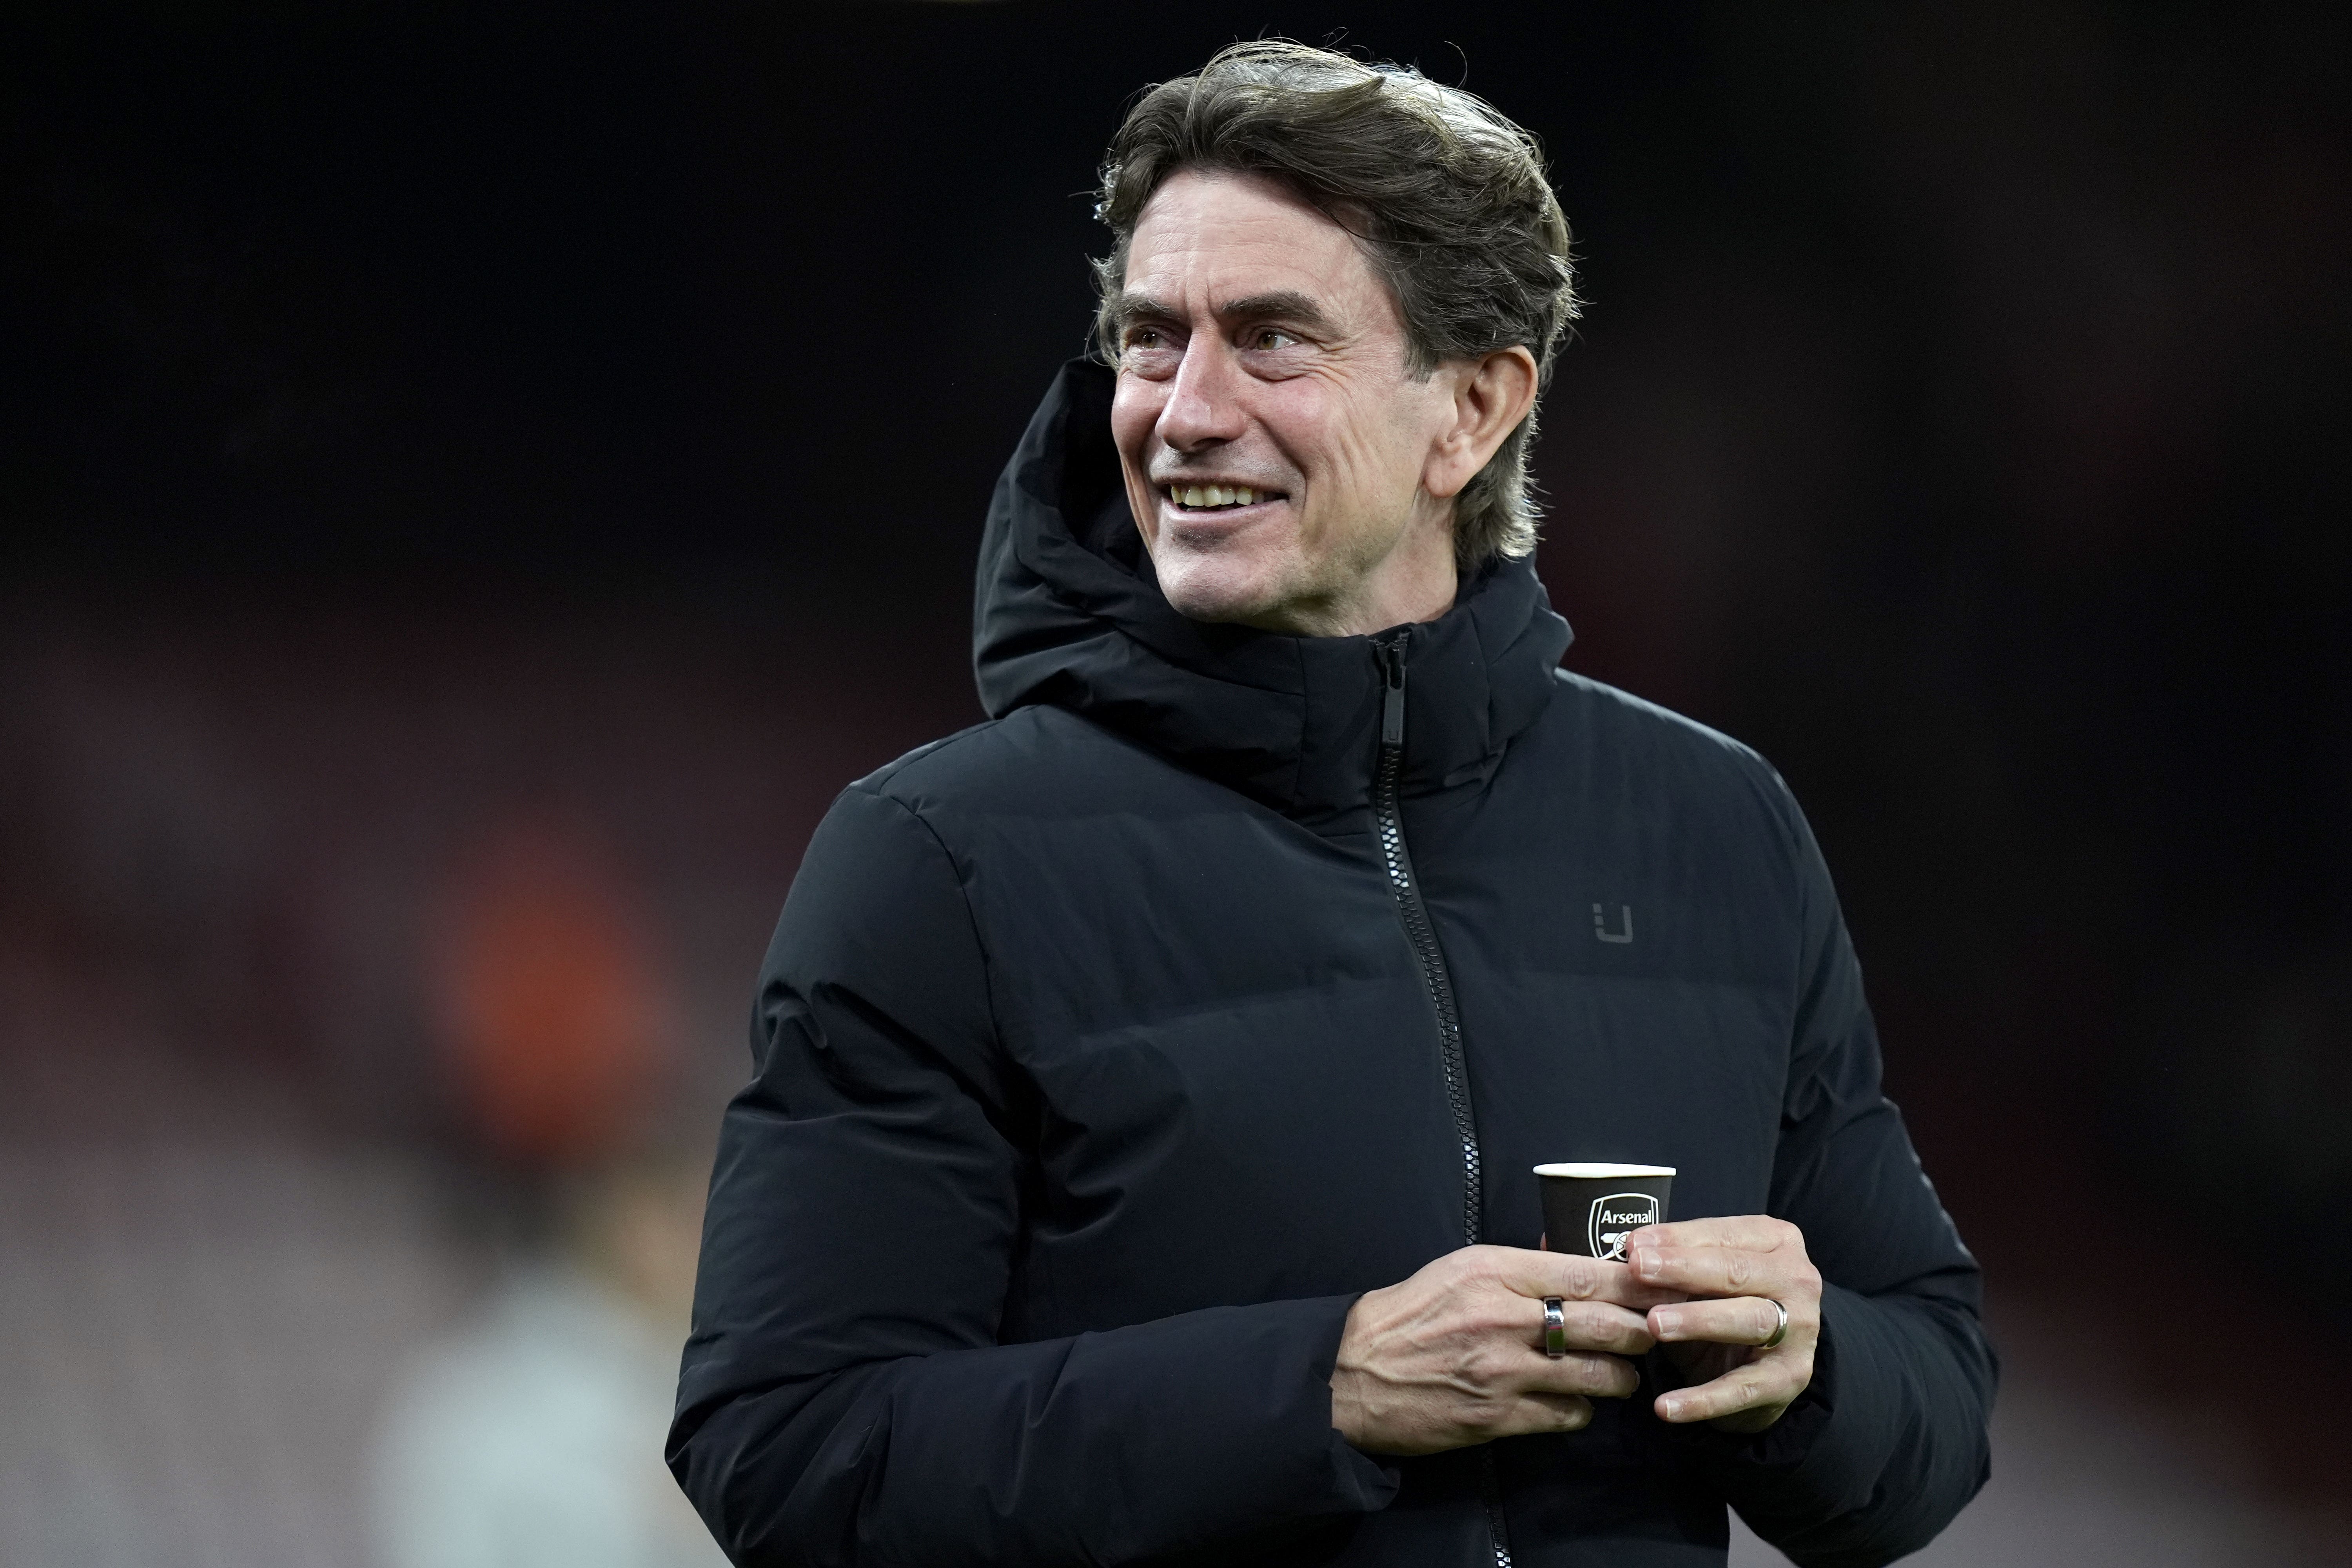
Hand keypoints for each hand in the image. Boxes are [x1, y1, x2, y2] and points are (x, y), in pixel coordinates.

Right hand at [1330, 1244, 1685, 1454]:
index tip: (1658, 1287)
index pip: (1587, 1274)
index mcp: (1494, 1271)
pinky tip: (1576, 1401)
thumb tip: (1580, 1266)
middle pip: (1607, 1324)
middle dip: (1643, 1332)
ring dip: (1621, 1376)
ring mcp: (1504, 1370)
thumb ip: (1520, 1268)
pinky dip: (1582, 1409)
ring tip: (1621, 1373)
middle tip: (1652, 1334)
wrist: (1355, 1373)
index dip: (1635, 1284)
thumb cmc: (1411, 1314)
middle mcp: (1505, 1318)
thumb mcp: (1461, 1269)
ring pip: (1599, 1375)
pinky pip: (1569, 1415)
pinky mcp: (1500, 1416)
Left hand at [1628, 1216, 1821, 1434]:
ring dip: (1698, 1321)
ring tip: (1654, 1324)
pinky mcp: (1789, 1379)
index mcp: (1776, 1242)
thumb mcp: (1702, 1278)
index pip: (1724, 1234)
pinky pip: (1742, 1389)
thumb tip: (1632, 1249)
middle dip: (1684, 1270)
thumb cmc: (1723, 1303)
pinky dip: (1702, 1400)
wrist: (1762, 1365)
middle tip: (1638, 1271)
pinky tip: (1665, 1407)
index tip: (1634, 1244)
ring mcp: (1800, 1331)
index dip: (1678, 1238)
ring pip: (1748, 1320)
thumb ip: (1675, 1262)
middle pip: (1737, 1272)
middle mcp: (1797, 1281)